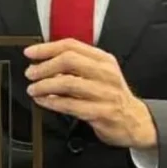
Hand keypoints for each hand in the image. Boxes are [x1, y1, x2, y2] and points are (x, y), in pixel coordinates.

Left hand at [24, 39, 156, 148]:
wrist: (136, 121)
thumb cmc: (112, 95)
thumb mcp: (100, 74)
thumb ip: (77, 65)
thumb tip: (44, 61)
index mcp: (103, 59)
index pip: (71, 46)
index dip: (47, 48)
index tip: (30, 52)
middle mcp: (105, 73)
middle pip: (68, 61)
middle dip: (44, 66)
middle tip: (30, 73)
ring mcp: (104, 93)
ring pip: (68, 83)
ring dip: (45, 86)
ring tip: (33, 89)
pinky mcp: (101, 112)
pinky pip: (71, 105)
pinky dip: (52, 103)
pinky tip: (43, 101)